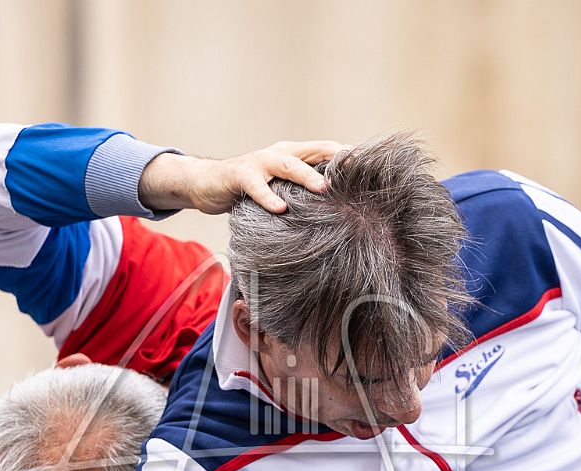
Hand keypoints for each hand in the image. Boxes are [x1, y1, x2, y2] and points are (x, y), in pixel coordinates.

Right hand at [140, 140, 346, 214]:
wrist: (207, 183)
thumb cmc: (250, 188)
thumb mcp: (281, 187)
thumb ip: (303, 191)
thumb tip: (337, 207)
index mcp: (294, 155)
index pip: (326, 151)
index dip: (348, 156)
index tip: (373, 166)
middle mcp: (280, 153)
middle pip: (313, 153)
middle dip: (336, 160)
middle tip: (358, 172)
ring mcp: (259, 162)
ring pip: (287, 165)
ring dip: (306, 176)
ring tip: (323, 188)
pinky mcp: (240, 175)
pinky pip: (256, 186)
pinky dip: (268, 197)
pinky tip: (279, 208)